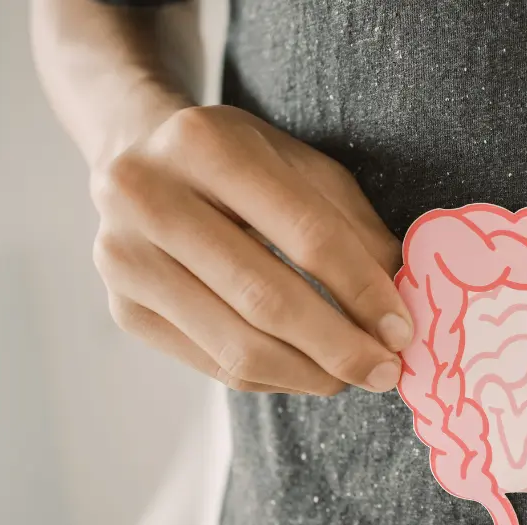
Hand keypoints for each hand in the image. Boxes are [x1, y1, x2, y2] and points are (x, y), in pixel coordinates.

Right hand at [90, 105, 411, 395]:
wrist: (138, 160)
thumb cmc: (241, 164)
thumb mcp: (305, 170)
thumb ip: (356, 230)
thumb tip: (401, 305)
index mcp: (205, 144)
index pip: (305, 233)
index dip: (361, 289)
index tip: (403, 330)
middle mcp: (148, 198)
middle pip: (265, 298)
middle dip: (340, 346)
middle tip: (388, 372)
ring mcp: (125, 259)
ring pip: (237, 345)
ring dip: (311, 374)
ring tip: (354, 378)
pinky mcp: (124, 311)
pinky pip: (216, 365)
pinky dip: (275, 378)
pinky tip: (310, 373)